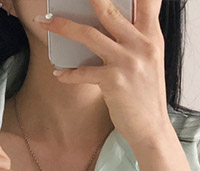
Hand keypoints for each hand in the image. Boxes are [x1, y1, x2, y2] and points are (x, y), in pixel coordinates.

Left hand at [35, 0, 168, 147]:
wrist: (151, 129)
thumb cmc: (146, 96)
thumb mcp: (150, 61)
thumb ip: (137, 39)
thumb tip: (112, 22)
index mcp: (152, 36)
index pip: (147, 0)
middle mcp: (142, 45)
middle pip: (109, 10)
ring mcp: (127, 62)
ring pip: (89, 35)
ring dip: (63, 27)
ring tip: (46, 23)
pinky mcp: (114, 81)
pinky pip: (83, 72)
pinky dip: (68, 73)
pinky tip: (59, 74)